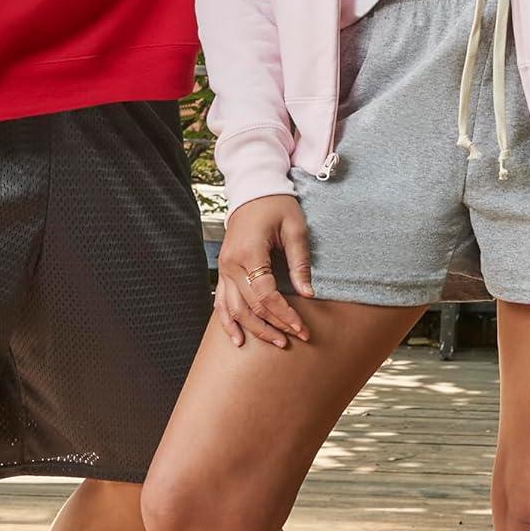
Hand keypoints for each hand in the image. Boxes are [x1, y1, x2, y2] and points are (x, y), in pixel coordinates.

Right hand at [214, 195, 313, 349]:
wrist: (253, 189)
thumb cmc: (277, 205)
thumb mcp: (295, 228)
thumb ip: (299, 262)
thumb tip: (308, 294)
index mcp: (249, 252)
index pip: (266, 294)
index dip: (284, 314)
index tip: (301, 327)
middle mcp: (231, 263)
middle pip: (250, 306)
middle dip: (274, 325)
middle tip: (295, 338)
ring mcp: (224, 267)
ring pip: (234, 309)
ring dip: (254, 329)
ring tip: (274, 341)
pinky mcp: (223, 269)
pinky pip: (221, 302)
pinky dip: (228, 322)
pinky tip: (237, 338)